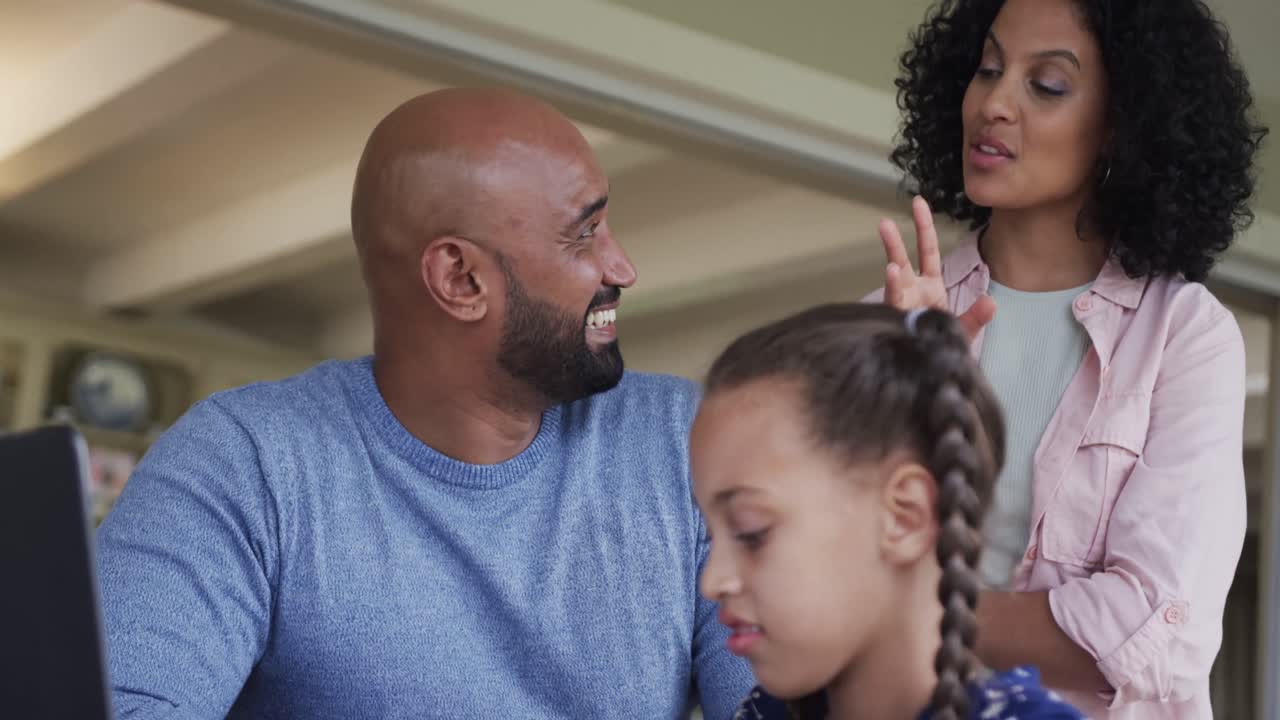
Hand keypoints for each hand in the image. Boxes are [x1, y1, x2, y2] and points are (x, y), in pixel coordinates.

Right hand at [879, 196, 995, 342]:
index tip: (919, 204)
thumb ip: (976, 317)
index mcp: (929, 289)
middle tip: (886, 219)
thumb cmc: (943, 350)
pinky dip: (894, 286)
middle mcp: (912, 293)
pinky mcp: (897, 320)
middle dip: (896, 239)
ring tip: (883, 229)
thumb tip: (991, 302)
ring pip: (894, 276)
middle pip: (904, 260)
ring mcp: (902, 306)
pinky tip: (892, 273)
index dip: (924, 228)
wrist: (931, 376)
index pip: (926, 252)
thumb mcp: (963, 331)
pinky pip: (894, 301)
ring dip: (891, 253)